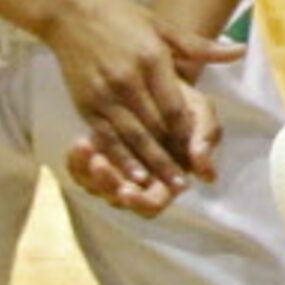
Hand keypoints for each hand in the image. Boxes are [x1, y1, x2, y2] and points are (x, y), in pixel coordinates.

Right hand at [39, 0, 241, 196]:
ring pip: (130, 137)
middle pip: (154, 127)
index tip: (198, 156)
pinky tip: (129, 176)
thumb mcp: (162, 26)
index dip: (186, 135)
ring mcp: (105, 93)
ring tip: (162, 189)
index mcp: (151, 59)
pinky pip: (105, 137)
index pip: (174, 106)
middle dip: (170, 158)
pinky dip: (119, 159)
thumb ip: (200, 46)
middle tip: (184, 186)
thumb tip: (239, 51)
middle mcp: (128, 79)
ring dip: (147, 165)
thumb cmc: (120, 17)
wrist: (70, 12)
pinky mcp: (85, 103)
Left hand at [63, 93, 213, 217]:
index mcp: (168, 179)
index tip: (126, 190)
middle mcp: (141, 181)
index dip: (140, 201)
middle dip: (107, 184)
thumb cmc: (181, 99)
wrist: (153, 80)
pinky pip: (80, 171)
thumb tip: (207, 175)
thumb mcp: (200, 112)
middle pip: (120, 201)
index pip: (153, 204)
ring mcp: (117, 171)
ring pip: (96, 188)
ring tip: (85, 147)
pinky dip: (76, 161)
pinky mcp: (97, 158)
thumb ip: (206, 138)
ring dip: (88, 173)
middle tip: (98, 165)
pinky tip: (78, 143)